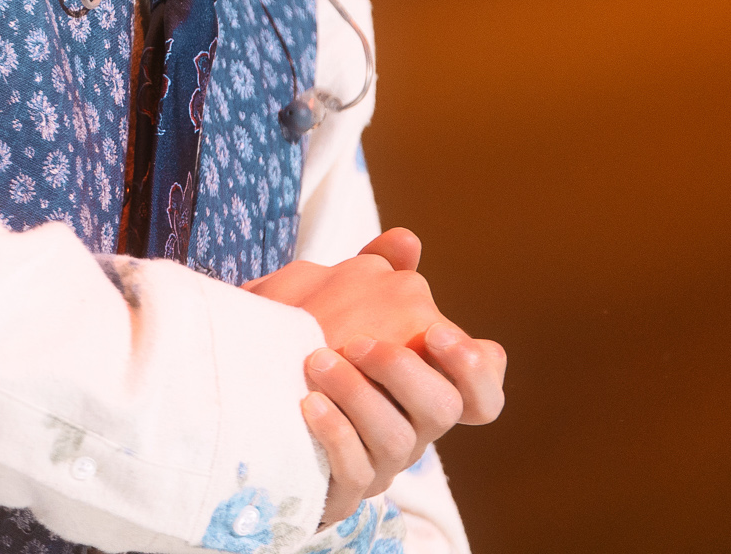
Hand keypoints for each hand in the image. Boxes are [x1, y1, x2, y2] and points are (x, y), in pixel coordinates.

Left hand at [244, 231, 508, 526]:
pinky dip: (336, 435)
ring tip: (315, 361)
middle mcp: (412, 426)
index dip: (476, 368)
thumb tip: (406, 241)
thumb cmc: (307, 341)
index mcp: (423, 383)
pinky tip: (307, 403)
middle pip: (446, 410)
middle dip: (406, 372)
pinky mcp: (344, 489)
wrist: (247, 393)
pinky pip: (356, 473)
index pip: (483, 392)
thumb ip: (377, 269)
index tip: (432, 333)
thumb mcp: (338, 297)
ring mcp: (381, 461)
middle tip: (357, 342)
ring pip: (399, 443)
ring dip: (360, 397)